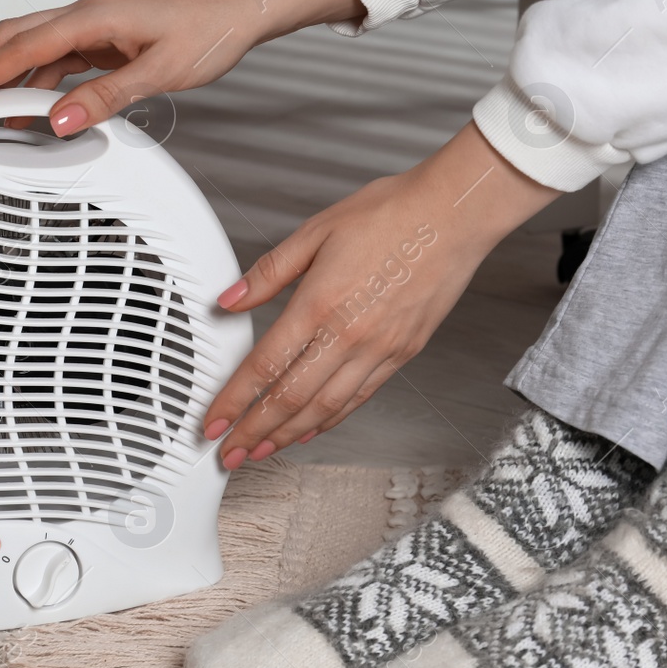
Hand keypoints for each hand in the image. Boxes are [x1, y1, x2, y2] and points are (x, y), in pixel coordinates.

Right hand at [0, 0, 362, 132]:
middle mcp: (85, 15)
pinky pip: (56, 59)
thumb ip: (108, 97)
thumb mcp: (160, 72)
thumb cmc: (210, 29)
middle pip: (11, 40)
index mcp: (92, 16)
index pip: (21, 48)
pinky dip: (34, 82)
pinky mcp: (106, 39)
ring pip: (30, 49)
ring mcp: (93, 26)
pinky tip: (28, 107)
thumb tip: (60, 122)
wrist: (241, 8)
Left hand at [205, 121, 561, 466]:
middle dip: (253, 432)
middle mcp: (349, 335)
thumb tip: (230, 300)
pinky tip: (310, 428)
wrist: (454, 215)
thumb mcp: (316, 231)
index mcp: (320, 303)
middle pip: (290, 399)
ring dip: (288, 435)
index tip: (212, 423)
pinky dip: (330, 420)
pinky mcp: (402, 353)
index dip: (233, 402)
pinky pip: (359, 398)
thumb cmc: (392, 214)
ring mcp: (379, 349)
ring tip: (261, 451)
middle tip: (228, 453)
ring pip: (325, 408)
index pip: (264, 367)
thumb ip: (268, 273)